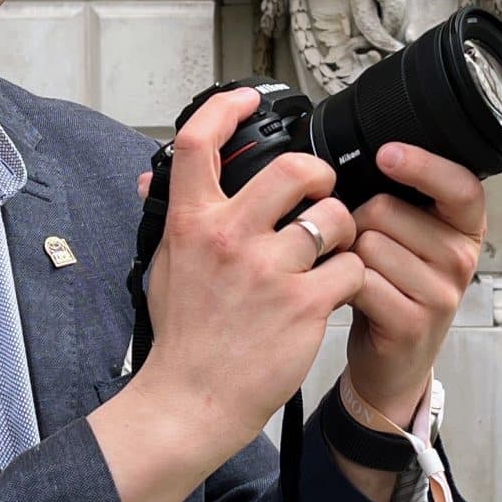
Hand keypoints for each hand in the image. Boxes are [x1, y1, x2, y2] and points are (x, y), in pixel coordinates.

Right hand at [133, 87, 364, 460]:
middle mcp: (229, 238)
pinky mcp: (304, 305)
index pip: (198, 142)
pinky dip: (351, 276)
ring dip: (343, 230)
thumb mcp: (163, 266)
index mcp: (192, 223)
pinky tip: (335, 291)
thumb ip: (171, 218)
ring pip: (333, 218)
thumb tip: (151, 180)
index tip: (248, 100)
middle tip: (321, 194)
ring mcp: (268, 270)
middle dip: (320, 175)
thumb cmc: (183, 338)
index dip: (227, 107)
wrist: (191, 400)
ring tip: (333, 251)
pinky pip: (350, 267)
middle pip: (294, 168)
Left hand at [343, 145, 485, 429]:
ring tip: (360, 273)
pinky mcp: (414, 321)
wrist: (394, 361)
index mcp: (465, 228)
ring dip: (348, 254)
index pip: (460, 185)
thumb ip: (400, 201)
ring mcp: (442, 293)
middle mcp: (461, 258)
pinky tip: (353, 296)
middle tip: (365, 248)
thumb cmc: (395, 289)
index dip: (423, 164)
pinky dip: (343, 283)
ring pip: (369, 243)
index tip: (388, 154)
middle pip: (388, 209)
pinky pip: (361, 279)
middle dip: (359, 221)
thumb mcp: (410, 239)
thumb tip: (361, 159)